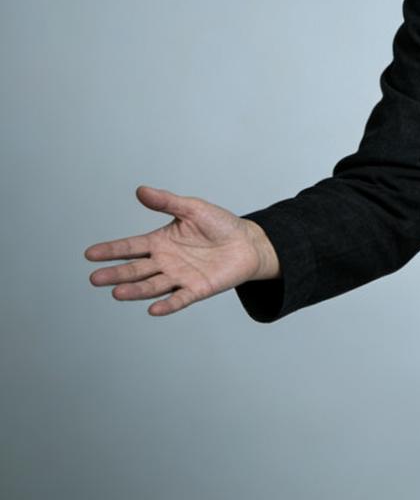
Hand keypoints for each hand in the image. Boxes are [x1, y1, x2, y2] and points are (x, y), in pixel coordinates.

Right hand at [86, 185, 279, 316]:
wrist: (248, 242)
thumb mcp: (192, 208)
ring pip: (152, 286)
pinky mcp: (197, 289)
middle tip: (95, 278)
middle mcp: (165, 262)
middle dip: (115, 274)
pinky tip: (154, 309)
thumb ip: (167, 202)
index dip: (111, 250)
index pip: (130, 247)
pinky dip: (167, 305)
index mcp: (160, 242)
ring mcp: (179, 277)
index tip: (90, 254)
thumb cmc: (219, 224)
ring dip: (135, 291)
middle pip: (135, 270)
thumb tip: (141, 190)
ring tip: (117, 292)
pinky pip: (180, 298)